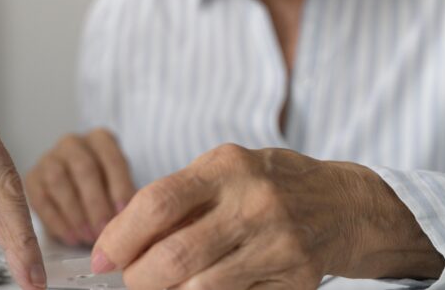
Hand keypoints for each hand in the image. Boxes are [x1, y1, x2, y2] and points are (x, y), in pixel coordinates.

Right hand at [27, 129, 135, 245]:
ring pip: (59, 181)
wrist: (78, 191)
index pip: (111, 158)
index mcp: (100, 139)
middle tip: (104, 231)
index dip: (119, 187)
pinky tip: (71, 238)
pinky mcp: (32, 178)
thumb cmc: (106, 190)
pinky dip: (57, 221)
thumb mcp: (120, 187)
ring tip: (88, 237)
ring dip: (75, 213)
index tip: (124, 214)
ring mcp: (49, 158)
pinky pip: (41, 199)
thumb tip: (127, 219)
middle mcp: (72, 143)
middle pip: (84, 168)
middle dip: (95, 203)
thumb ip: (124, 197)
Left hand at [90, 144, 443, 289]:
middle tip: (130, 279)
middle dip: (138, 276)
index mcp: (227, 166)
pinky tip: (196, 288)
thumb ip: (176, 198)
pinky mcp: (295, 279)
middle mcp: (254, 202)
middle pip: (175, 254)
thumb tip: (118, 237)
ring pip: (201, 287)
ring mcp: (278, 243)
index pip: (158, 202)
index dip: (120, 236)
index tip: (101, 258)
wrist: (343, 204)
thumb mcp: (222, 171)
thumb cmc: (267, 183)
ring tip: (158, 285)